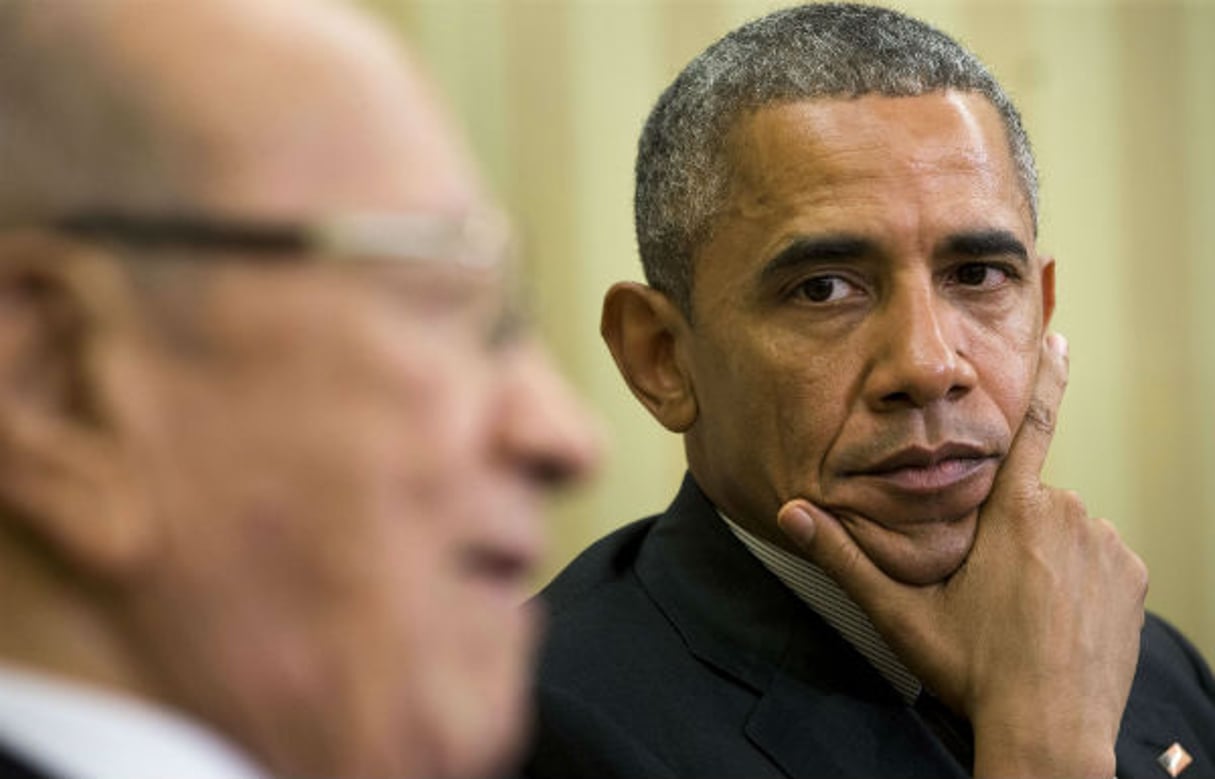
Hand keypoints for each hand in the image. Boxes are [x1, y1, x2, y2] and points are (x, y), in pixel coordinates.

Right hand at [778, 333, 1146, 778]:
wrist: (1049, 729)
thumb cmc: (973, 669)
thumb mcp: (898, 613)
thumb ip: (842, 558)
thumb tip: (788, 514)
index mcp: (1010, 513)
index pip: (1029, 426)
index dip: (1044, 377)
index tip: (1057, 337)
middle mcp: (1065, 515)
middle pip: (1029, 499)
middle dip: (1008, 528)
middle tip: (987, 590)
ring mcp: (1105, 546)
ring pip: (1064, 530)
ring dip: (1043, 555)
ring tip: (1020, 611)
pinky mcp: (1131, 578)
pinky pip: (1098, 559)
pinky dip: (1078, 578)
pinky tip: (1055, 619)